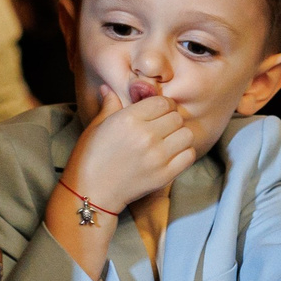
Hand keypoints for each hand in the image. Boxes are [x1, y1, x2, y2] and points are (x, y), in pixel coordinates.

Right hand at [66, 85, 196, 211]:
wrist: (91, 192)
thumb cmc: (90, 157)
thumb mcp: (96, 126)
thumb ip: (109, 104)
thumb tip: (109, 88)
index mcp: (129, 119)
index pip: (163, 102)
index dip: (163, 105)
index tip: (158, 112)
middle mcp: (146, 136)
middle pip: (177, 117)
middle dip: (171, 119)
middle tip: (162, 128)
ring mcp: (157, 157)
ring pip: (187, 134)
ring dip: (180, 136)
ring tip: (168, 141)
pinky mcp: (165, 175)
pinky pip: (189, 155)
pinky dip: (184, 153)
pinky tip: (171, 155)